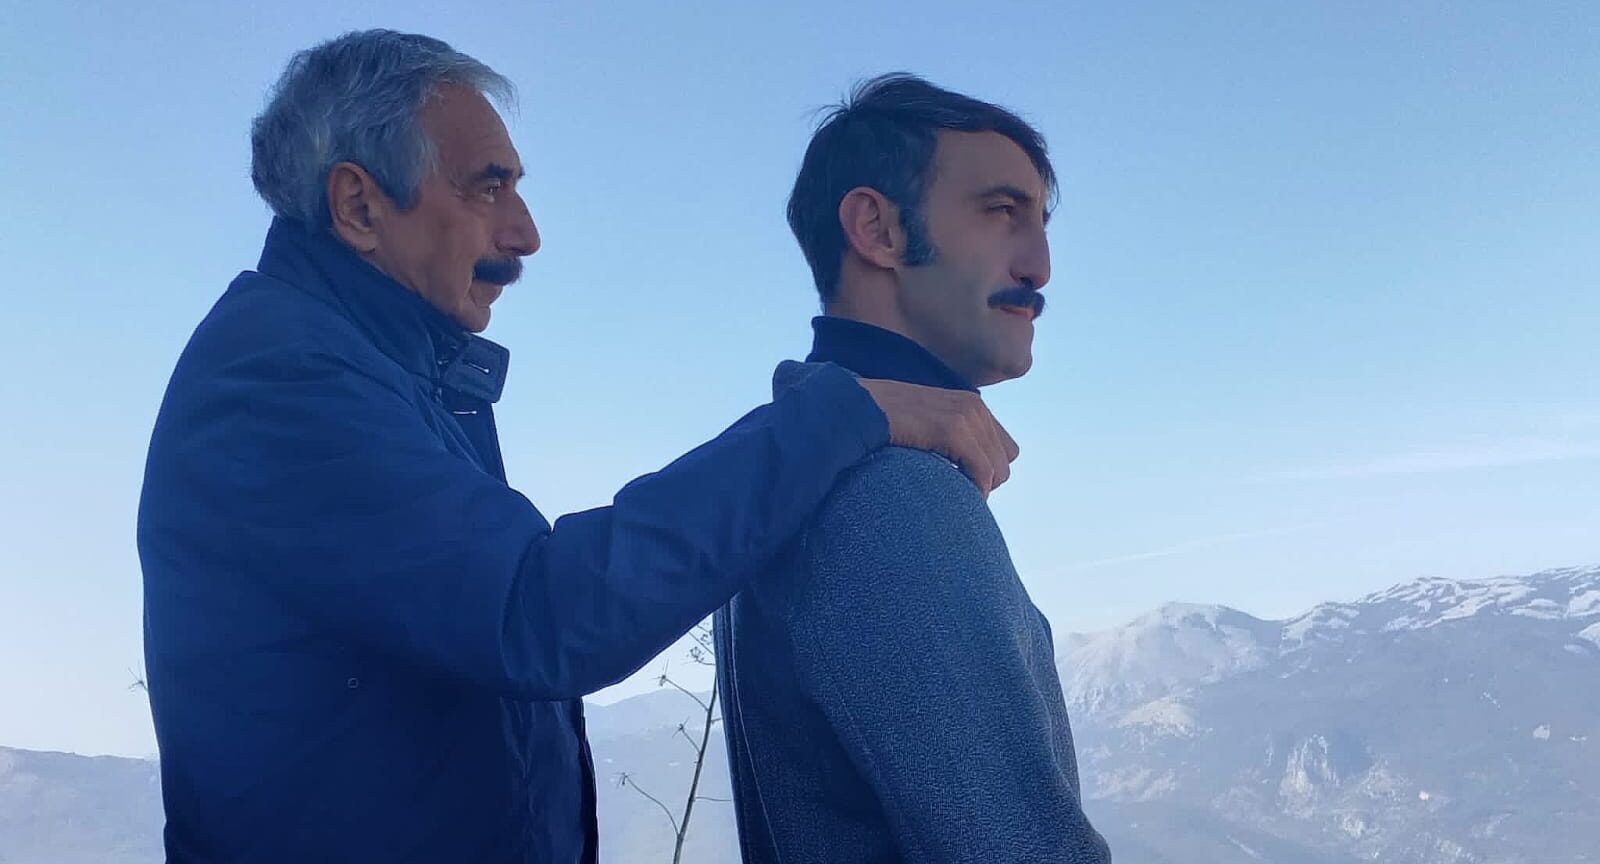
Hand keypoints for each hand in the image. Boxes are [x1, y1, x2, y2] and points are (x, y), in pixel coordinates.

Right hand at [857, 378, 1018, 495]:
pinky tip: (954, 495)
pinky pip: (983, 471)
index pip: (1005, 448)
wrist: (860, 409)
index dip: (986, 469)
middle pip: (1005, 461)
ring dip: (978, 487)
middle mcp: (974, 406)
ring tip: (951, 493)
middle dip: (984, 480)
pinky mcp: (953, 430)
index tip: (960, 479)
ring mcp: (965, 416)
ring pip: (998, 470)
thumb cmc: (886, 425)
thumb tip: (965, 471)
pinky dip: (974, 490)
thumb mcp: (928, 426)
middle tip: (955, 490)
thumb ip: (951, 439)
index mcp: (971, 404)